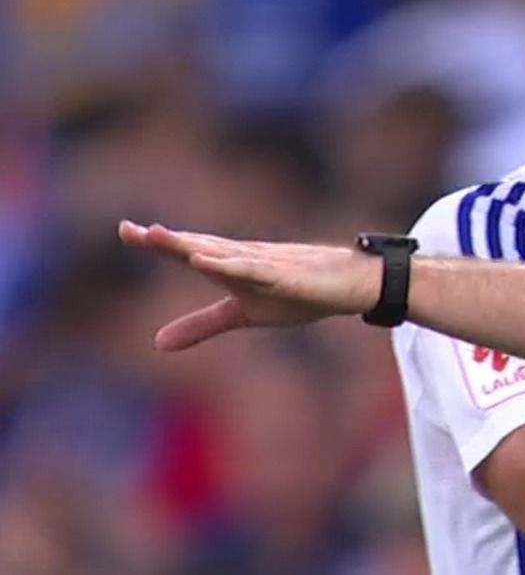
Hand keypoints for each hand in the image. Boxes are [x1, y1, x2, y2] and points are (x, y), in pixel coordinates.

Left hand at [117, 221, 378, 350]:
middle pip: (198, 246)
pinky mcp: (286, 276)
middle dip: (165, 240)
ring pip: (221, 253)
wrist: (347, 287)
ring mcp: (264, 264)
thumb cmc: (297, 295)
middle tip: (128, 229)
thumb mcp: (243, 314)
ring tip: (158, 236)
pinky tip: (205, 260)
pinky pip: (253, 269)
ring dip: (190, 244)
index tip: (125, 229)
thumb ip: (201, 325)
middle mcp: (242, 258)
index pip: (188, 251)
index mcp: (229, 266)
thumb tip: (156, 344)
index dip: (157, 242)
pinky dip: (228, 263)